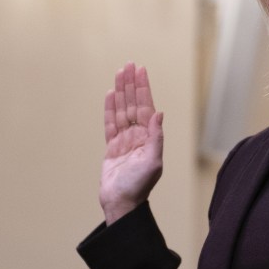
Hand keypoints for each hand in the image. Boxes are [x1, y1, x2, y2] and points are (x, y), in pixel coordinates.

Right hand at [99, 63, 163, 224]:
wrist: (121, 203)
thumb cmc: (139, 186)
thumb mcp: (153, 162)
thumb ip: (156, 137)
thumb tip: (159, 113)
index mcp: (149, 137)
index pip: (145, 106)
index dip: (143, 88)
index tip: (140, 70)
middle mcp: (138, 135)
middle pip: (133, 104)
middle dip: (131, 84)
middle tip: (129, 65)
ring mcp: (124, 140)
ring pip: (122, 110)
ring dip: (120, 92)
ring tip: (119, 74)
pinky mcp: (112, 147)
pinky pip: (110, 123)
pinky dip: (109, 109)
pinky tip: (109, 95)